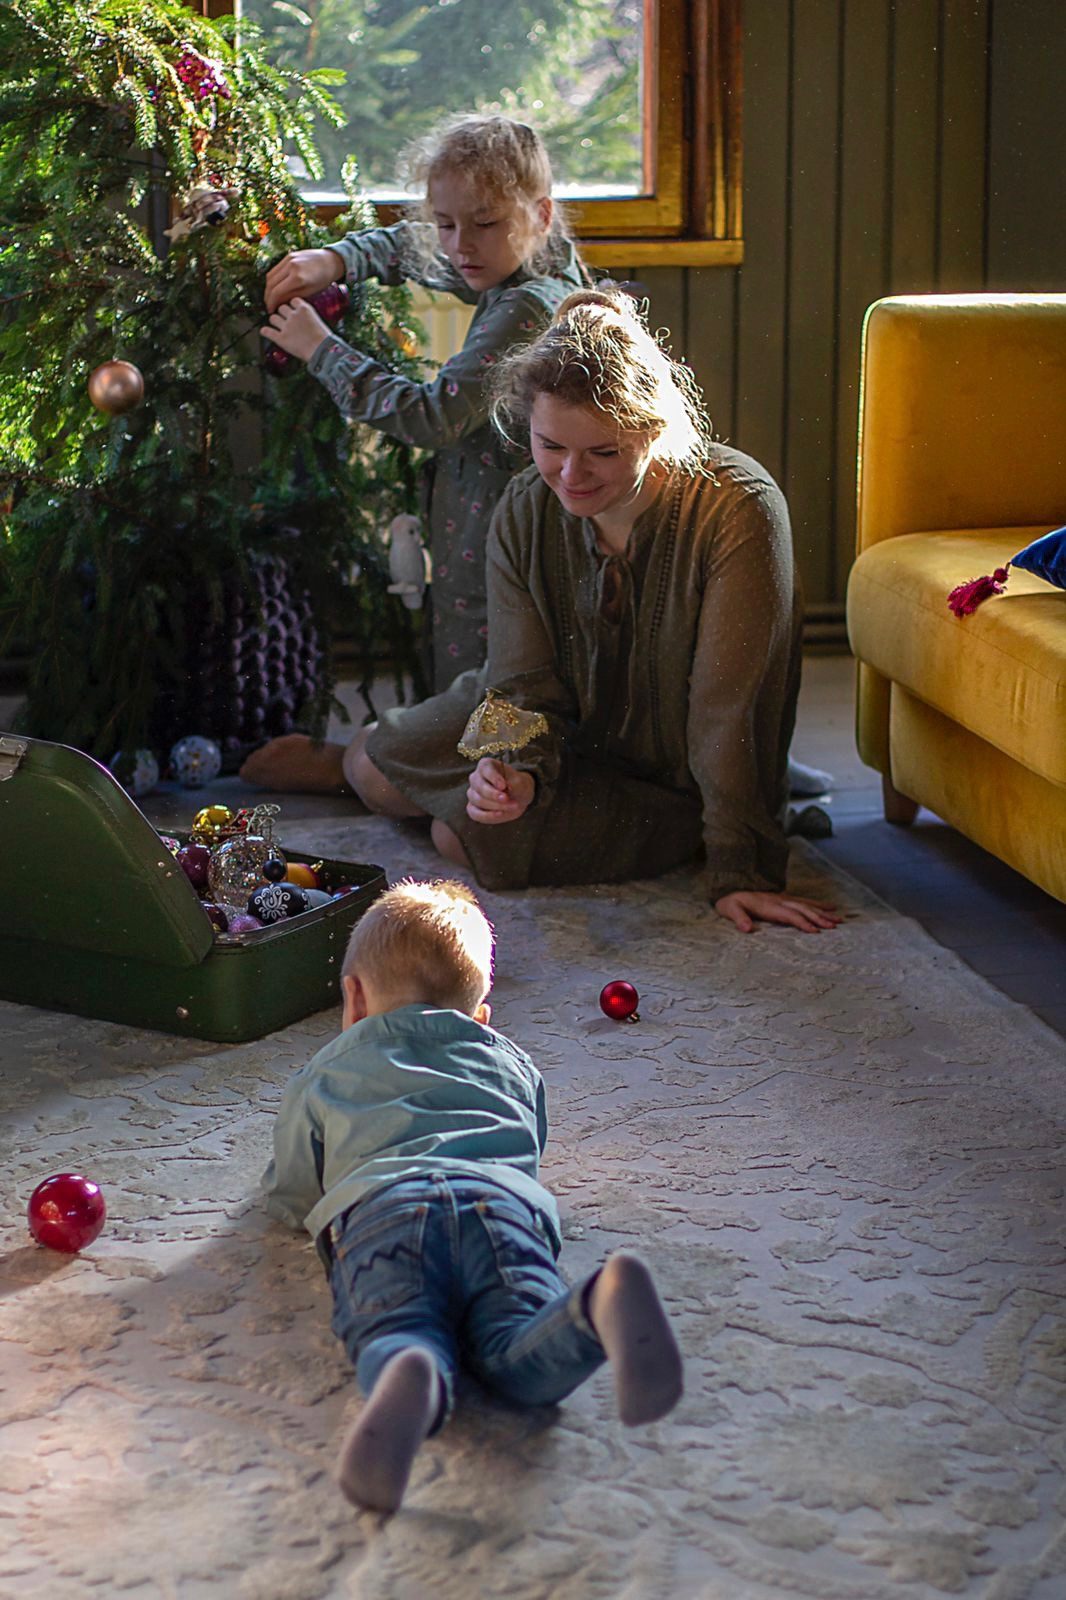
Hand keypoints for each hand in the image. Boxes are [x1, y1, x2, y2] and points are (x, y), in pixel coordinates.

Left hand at [259, 299, 330, 364]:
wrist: (323, 351)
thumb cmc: (325, 339)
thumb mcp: (319, 321)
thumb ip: (309, 316)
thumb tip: (304, 318)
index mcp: (304, 309)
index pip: (293, 300)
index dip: (292, 306)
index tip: (293, 309)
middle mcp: (293, 315)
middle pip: (281, 308)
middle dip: (283, 313)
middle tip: (285, 319)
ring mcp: (286, 326)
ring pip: (273, 318)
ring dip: (274, 321)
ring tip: (276, 325)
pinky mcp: (281, 338)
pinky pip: (267, 332)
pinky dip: (265, 332)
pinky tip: (264, 332)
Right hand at [264, 247, 343, 313]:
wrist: (330, 261)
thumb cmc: (323, 279)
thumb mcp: (309, 292)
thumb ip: (292, 297)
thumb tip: (277, 304)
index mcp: (298, 278)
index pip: (277, 292)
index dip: (271, 303)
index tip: (271, 311)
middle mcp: (291, 266)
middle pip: (271, 283)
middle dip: (267, 297)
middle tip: (269, 306)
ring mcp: (288, 259)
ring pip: (270, 275)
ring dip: (268, 287)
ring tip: (270, 297)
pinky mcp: (288, 255)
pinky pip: (275, 269)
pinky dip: (273, 279)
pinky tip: (275, 287)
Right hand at [466, 758, 534, 824]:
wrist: (518, 798)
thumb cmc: (518, 786)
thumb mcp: (522, 783)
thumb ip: (515, 784)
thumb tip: (505, 788)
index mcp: (486, 765)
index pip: (485, 768)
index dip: (493, 778)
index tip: (503, 786)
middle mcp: (475, 778)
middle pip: (479, 786)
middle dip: (494, 794)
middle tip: (507, 799)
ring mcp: (472, 793)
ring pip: (478, 800)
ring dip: (495, 806)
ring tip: (512, 806)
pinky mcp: (472, 808)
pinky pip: (474, 813)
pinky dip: (487, 815)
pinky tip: (500, 814)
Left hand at [714, 890, 842, 933]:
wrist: (732, 889)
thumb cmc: (731, 903)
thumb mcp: (730, 910)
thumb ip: (738, 919)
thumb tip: (746, 929)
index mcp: (769, 906)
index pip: (789, 915)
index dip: (802, 922)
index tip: (815, 931)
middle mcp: (780, 901)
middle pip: (803, 909)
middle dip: (819, 918)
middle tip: (834, 927)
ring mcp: (784, 899)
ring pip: (807, 905)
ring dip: (823, 912)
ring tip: (839, 920)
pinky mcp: (786, 899)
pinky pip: (805, 901)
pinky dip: (820, 905)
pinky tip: (832, 908)